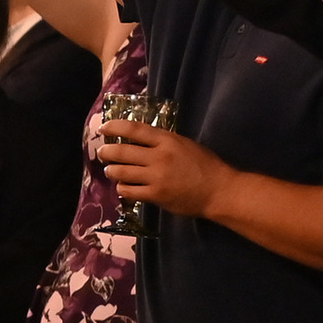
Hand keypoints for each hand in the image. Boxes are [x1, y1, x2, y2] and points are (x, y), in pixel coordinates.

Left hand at [97, 117, 224, 217]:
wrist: (219, 191)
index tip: (103, 128)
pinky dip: (122, 188)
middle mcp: (159, 157)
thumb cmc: (205, 166)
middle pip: (121, 151)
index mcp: (168, 141)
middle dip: (106, 152)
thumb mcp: (185, 145)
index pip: (134, 129)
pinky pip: (128, 190)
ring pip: (120, 172)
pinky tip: (124, 186)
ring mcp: (156, 177)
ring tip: (111, 170)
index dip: (114, 127)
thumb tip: (137, 140)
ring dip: (111, 170)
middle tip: (102, 153)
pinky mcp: (155, 195)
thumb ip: (162, 142)